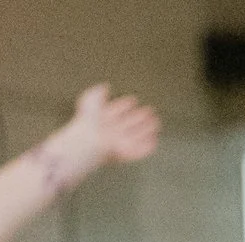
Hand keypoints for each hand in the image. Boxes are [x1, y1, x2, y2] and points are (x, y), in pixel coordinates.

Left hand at [39, 85, 159, 191]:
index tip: (133, 100)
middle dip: (139, 116)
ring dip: (147, 129)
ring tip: (156, 122)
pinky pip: (141, 150)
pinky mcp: (129, 153)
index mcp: (104, 118)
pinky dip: (148, 146)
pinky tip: (155, 140)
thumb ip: (97, 92)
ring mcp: (121, 142)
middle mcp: (113, 130)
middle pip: (128, 122)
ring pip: (137, 134)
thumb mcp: (90, 101)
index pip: (116, 110)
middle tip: (150, 110)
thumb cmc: (88, 122)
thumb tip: (106, 86)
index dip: (124, 105)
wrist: (92, 142)